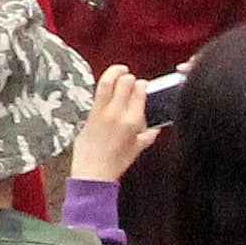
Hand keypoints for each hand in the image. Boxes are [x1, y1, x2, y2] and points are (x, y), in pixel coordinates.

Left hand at [70, 64, 163, 182]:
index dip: (142, 84)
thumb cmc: (115, 164)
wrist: (94, 173)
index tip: (142, 86)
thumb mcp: (137, 149)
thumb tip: (156, 128)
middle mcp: (118, 113)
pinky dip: (104, 84)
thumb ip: (148, 136)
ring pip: (108, 82)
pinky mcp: (89, 114)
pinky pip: (98, 92)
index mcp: (133, 120)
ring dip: (115, 72)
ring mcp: (102, 112)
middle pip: (125, 82)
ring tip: (119, 71)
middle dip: (129, 77)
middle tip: (130, 79)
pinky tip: (107, 85)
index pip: (140, 91)